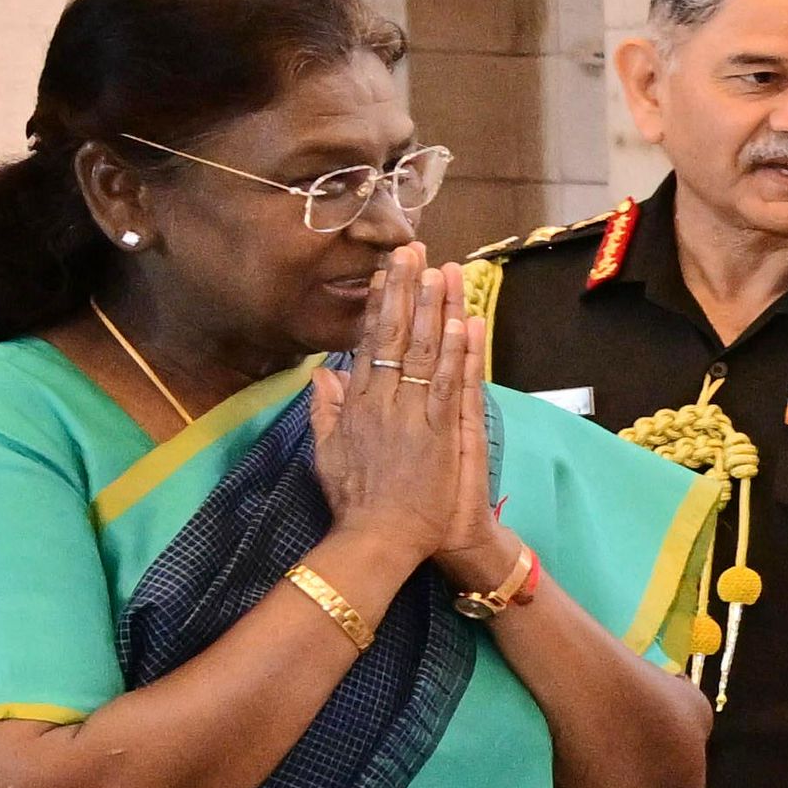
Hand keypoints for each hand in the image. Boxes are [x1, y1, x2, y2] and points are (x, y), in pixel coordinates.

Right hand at [311, 249, 507, 584]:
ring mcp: (411, 413)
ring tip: (443, 271)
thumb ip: (325, 410)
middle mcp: (383, 400)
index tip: (389, 270)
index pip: (371, 341)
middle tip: (415, 250)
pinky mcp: (438, 432)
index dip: (382, 302)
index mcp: (358, 403)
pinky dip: (458, 353)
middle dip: (406, 290)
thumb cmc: (355, 502)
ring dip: (435, 309)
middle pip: (397, 335)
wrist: (378, 538)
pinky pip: (449, 384)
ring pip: (426, 352)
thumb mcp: (327, 452)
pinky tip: (465, 322)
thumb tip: (322, 373)